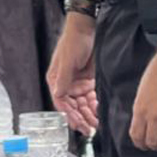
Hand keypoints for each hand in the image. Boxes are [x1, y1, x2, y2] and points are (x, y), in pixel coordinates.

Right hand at [48, 11, 99, 135]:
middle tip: (89, 129)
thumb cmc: (74, 41)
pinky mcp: (89, 81)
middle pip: (72, 106)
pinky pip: (91, 97)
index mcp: (56, 80)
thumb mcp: (67, 60)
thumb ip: (63, 80)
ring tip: (96, 125)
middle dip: (80, 118)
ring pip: (82, 104)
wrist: (88, 27)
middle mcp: (66, 84)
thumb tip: (58, 96)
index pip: (61, 102)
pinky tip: (100, 112)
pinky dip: (95, 106)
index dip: (69, 115)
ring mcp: (78, 83)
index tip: (77, 125)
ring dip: (88, 114)